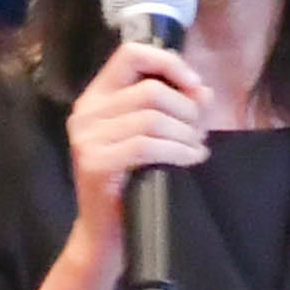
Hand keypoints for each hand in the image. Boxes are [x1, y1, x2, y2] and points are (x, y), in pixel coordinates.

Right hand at [57, 34, 215, 250]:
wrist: (105, 234)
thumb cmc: (131, 182)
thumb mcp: (150, 136)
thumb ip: (173, 107)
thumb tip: (203, 92)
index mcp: (96, 97)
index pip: (130, 54)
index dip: (168, 63)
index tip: (195, 86)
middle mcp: (86, 113)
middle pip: (150, 89)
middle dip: (187, 109)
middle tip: (200, 131)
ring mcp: (87, 139)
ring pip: (152, 117)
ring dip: (186, 132)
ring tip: (196, 147)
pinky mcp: (96, 164)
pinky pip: (148, 145)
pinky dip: (179, 151)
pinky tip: (192, 158)